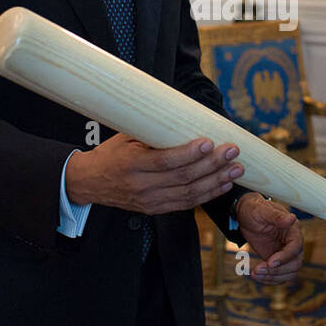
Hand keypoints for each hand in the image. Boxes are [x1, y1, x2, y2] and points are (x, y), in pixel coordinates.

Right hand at [65, 133, 242, 214]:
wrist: (89, 182)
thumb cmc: (110, 153)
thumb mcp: (126, 137)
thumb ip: (153, 132)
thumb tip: (186, 116)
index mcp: (131, 164)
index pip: (165, 161)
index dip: (189, 154)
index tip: (209, 143)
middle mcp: (141, 186)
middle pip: (182, 178)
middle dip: (211, 165)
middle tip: (232, 152)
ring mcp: (149, 201)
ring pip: (189, 194)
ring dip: (216, 181)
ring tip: (235, 169)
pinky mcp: (155, 210)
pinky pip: (186, 204)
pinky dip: (207, 195)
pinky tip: (222, 184)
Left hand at [235, 194, 302, 284]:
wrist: (246, 215)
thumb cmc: (255, 209)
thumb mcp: (262, 210)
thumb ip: (276, 216)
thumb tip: (292, 219)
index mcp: (293, 230)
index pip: (296, 247)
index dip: (285, 257)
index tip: (270, 262)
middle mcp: (293, 243)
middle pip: (295, 263)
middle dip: (277, 270)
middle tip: (258, 270)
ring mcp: (286, 254)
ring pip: (289, 273)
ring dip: (273, 277)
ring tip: (254, 273)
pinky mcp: (278, 261)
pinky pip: (280, 276)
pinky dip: (269, 279)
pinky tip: (256, 276)